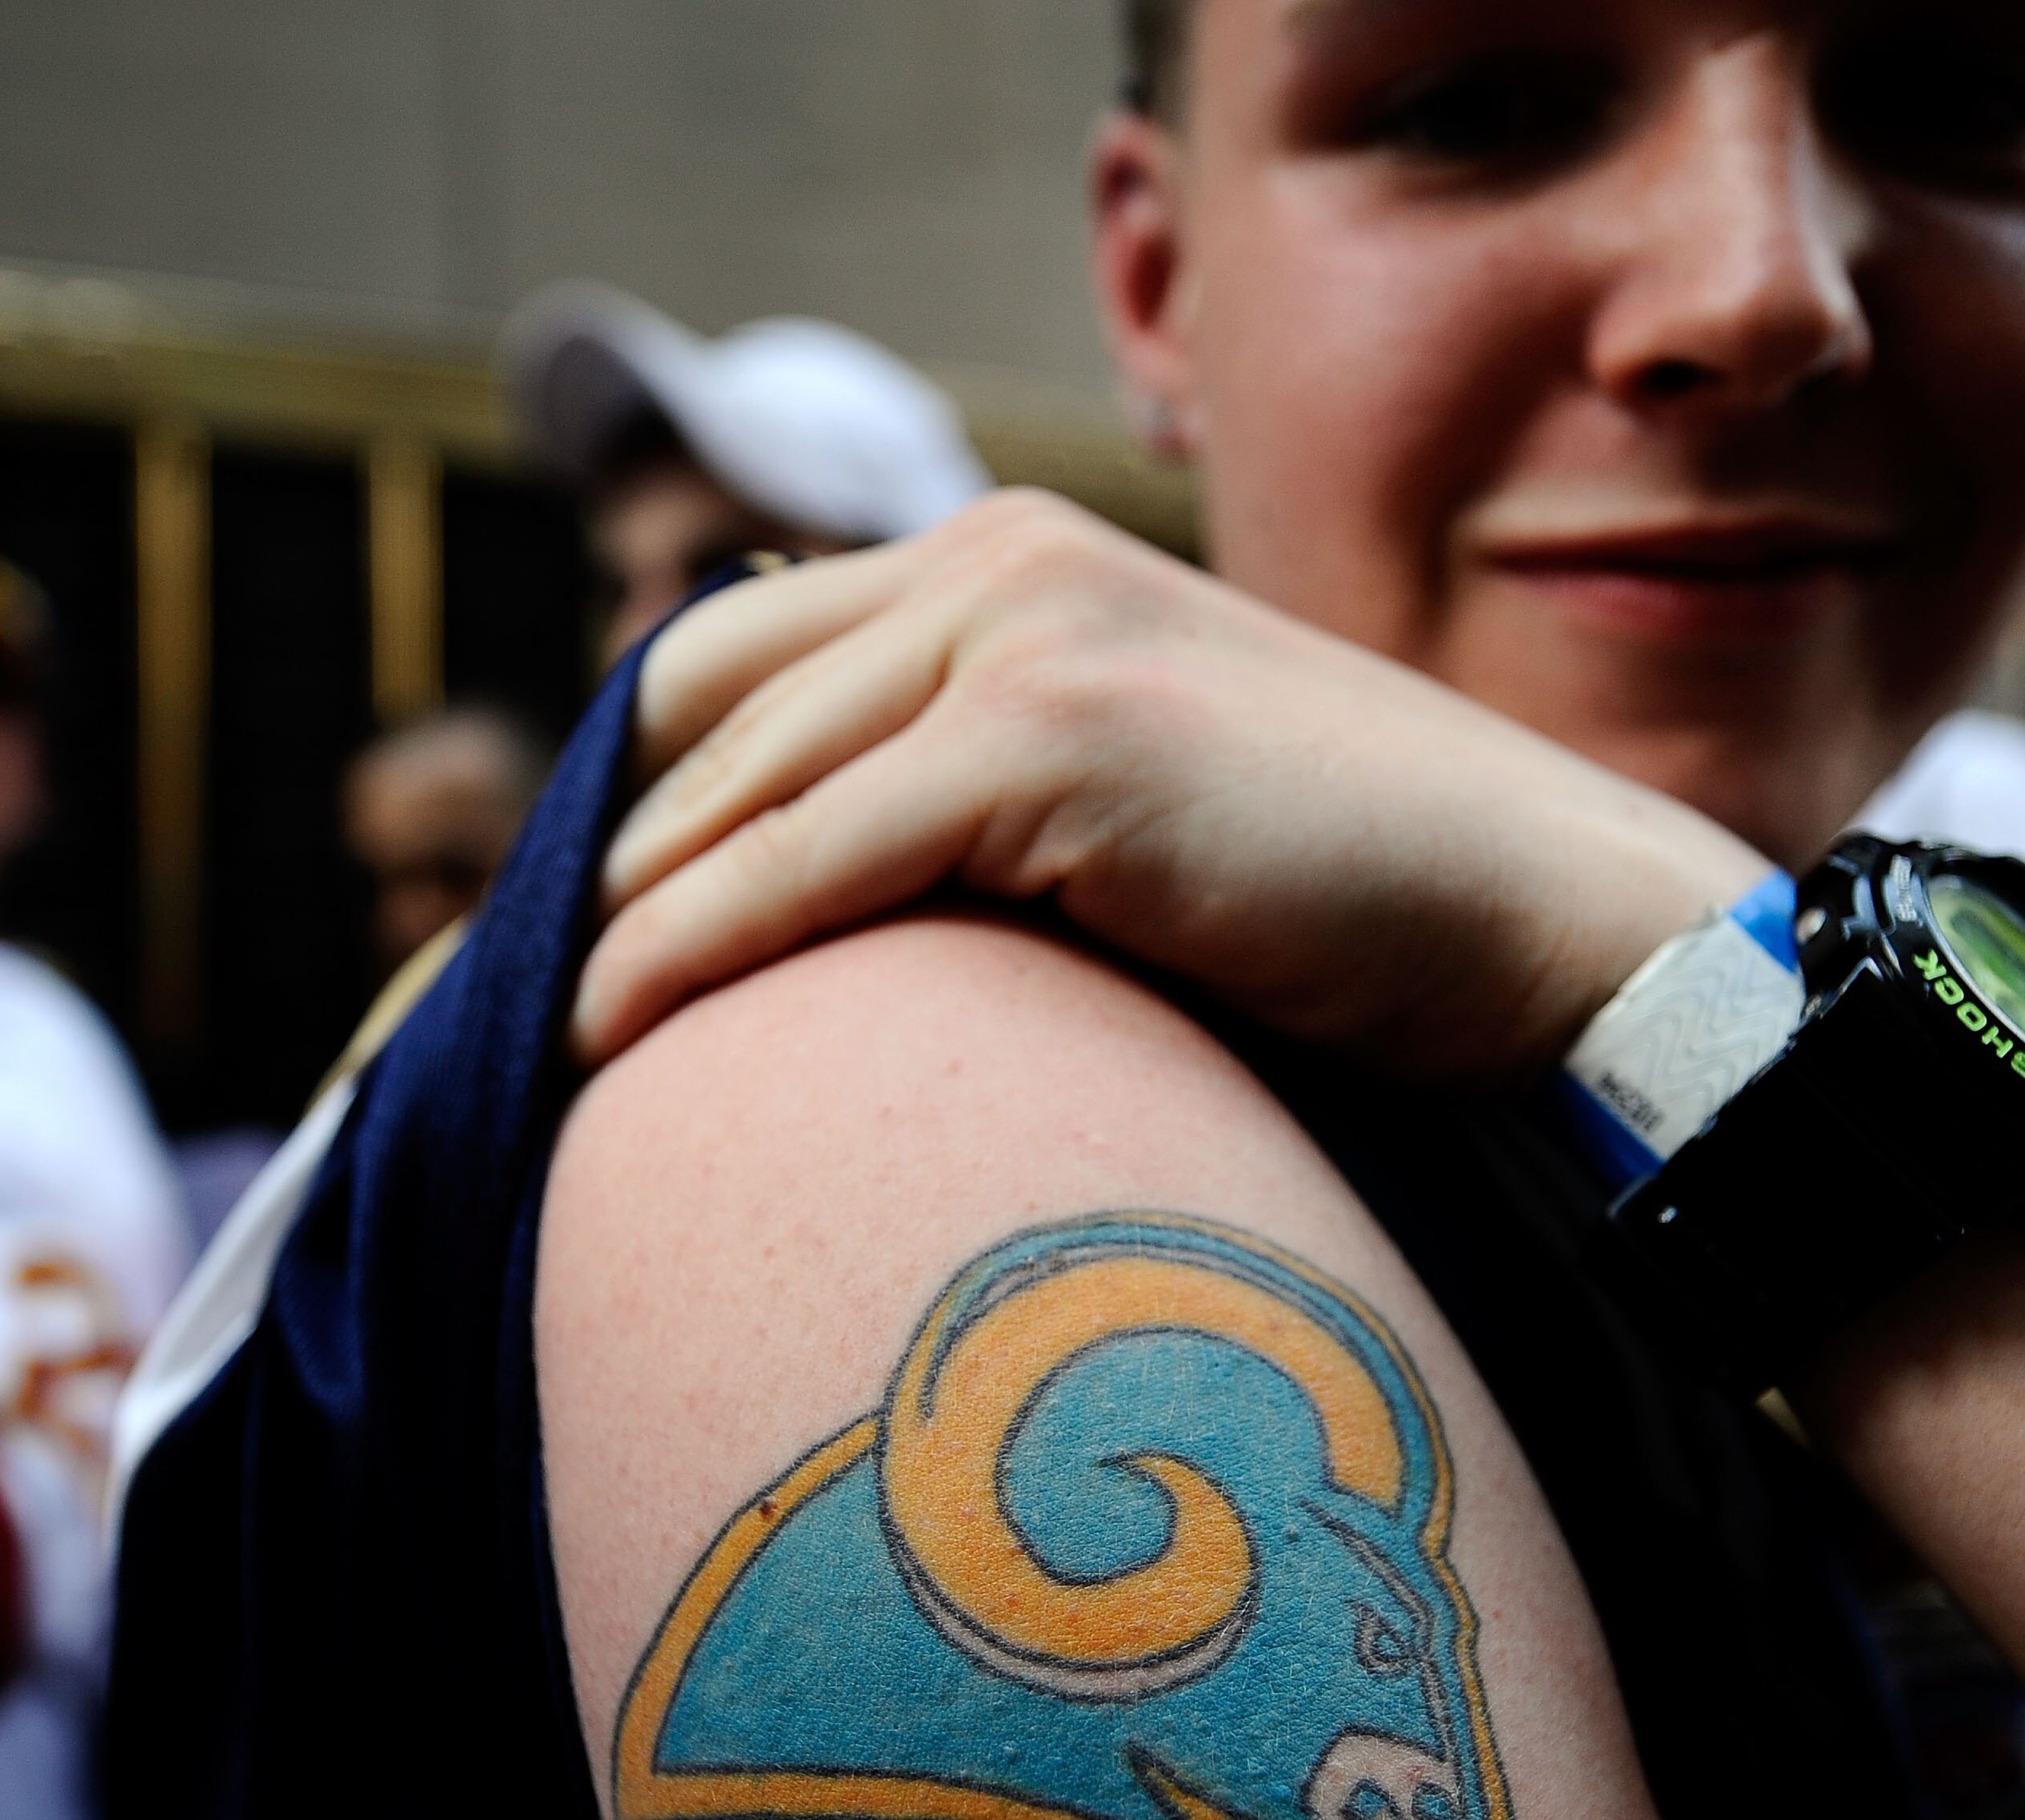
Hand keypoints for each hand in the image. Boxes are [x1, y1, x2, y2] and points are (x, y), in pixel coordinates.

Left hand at [575, 492, 1773, 1074]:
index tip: (544, 939)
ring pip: (734, 779)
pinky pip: (806, 851)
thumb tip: (814, 920)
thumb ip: (983, 819)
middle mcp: (1000, 565)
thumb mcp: (1127, 827)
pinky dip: (693, 944)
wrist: (1543, 923)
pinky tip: (608, 1034)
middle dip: (583, 857)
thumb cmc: (1347, 913)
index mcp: (1011, 566)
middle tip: (481, 1008)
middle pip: (695, 701)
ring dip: (615, 918)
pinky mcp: (1059, 732)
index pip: (736, 660)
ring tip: (516, 1050)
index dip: (627, 799)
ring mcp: (1028, 632)